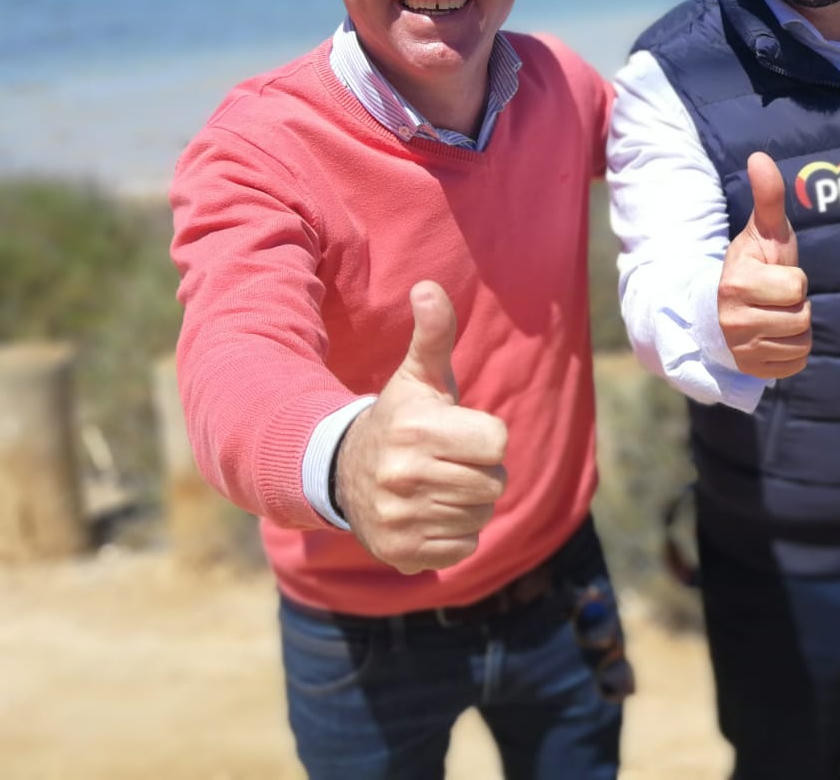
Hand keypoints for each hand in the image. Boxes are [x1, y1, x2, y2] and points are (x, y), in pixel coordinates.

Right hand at [335, 281, 508, 573]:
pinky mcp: (400, 553)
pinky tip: (427, 513)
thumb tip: (428, 287)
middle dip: (480, 472)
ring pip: (480, 517)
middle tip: (449, 461)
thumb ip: (434, 333)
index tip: (460, 432)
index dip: (486, 438)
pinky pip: (463, 548)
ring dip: (468, 503)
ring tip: (437, 485)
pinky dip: (454, 535)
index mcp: (416, 429)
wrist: (343, 473)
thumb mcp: (419, 376)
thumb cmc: (401, 418)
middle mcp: (403, 475)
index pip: (497, 443)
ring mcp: (399, 518)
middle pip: (494, 483)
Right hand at [717, 152, 810, 379]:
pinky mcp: (752, 371)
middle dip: (796, 304)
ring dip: (797, 328)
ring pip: (800, 343)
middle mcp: (733, 320)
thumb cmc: (754, 264)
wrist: (723, 307)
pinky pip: (795, 365)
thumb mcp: (763, 231)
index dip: (794, 279)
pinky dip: (793, 351)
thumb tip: (759, 156)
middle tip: (776, 297)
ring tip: (776, 314)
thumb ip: (768, 196)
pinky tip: (775, 336)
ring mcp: (741, 350)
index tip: (774, 275)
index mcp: (736, 283)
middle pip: (801, 318)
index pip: (796, 288)